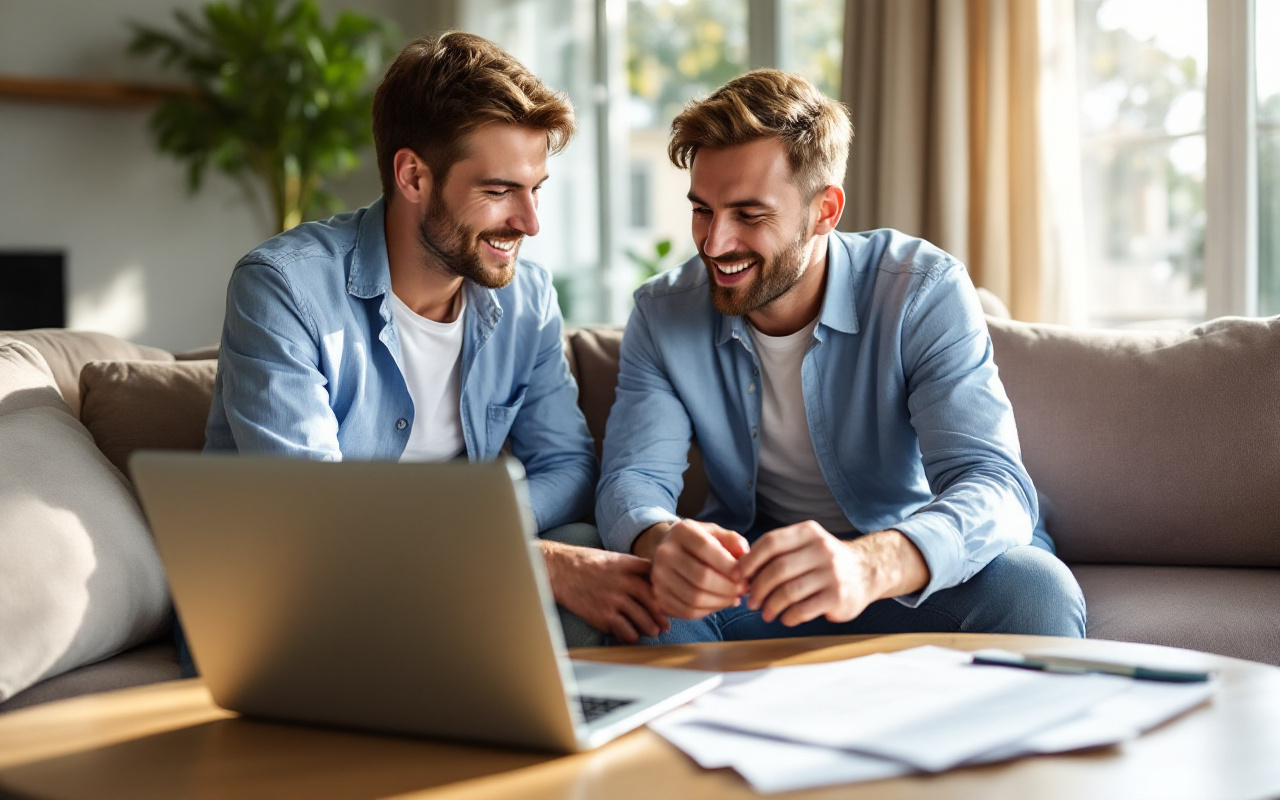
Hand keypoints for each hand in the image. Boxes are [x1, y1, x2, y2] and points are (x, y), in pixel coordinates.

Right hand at [542, 542, 668, 642]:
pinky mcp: (603, 616)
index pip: (657, 580)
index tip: (672, 601)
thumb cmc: (587, 563)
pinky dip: (631, 635)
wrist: (560, 570)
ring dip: (650, 629)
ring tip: (652, 632)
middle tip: (666, 625)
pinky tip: (631, 635)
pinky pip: (625, 631)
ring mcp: (614, 600)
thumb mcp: (614, 557)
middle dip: (662, 616)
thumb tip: (654, 580)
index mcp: (628, 565)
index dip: (667, 592)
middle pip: (654, 602)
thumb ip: (634, 567)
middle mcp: (624, 582)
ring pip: (642, 620)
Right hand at [640, 519, 750, 619]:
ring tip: (735, 598)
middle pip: (701, 577)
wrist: (670, 552)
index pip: (706, 548)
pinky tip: (720, 604)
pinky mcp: (659, 596)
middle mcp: (664, 552)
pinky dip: (708, 611)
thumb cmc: (699, 543)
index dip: (728, 565)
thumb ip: (732, 540)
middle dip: (728, 588)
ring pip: (694, 598)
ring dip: (721, 602)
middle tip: (744, 590)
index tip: (744, 575)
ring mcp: (658, 576)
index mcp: (681, 531)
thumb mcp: (715, 533)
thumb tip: (744, 553)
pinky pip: (687, 611)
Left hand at [737, 524, 929, 626]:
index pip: (770, 543)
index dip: (749, 561)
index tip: (737, 576)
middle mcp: (821, 550)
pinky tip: (785, 618)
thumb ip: (778, 552)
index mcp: (808, 532)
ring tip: (765, 613)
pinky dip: (789, 616)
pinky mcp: (838, 597)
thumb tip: (741, 569)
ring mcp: (832, 573)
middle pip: (777, 570)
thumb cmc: (824, 561)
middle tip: (750, 601)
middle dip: (757, 588)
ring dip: (770, 606)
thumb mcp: (806, 544)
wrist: (867, 571)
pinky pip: (803, 610)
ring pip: (788, 592)